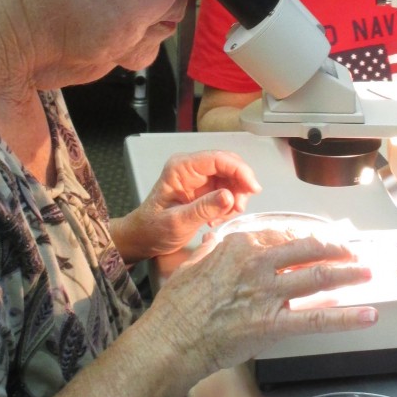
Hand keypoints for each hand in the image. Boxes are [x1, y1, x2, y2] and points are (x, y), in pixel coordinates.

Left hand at [113, 150, 260, 262]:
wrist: (142, 238)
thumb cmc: (154, 229)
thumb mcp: (178, 222)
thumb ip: (204, 208)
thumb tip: (230, 196)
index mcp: (181, 167)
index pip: (217, 158)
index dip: (239, 170)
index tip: (253, 189)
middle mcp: (191, 167)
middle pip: (227, 165)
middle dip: (239, 184)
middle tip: (240, 208)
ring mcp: (198, 177)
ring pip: (230, 177)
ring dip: (235, 196)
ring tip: (225, 217)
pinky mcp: (203, 189)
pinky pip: (226, 189)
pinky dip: (229, 203)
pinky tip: (218, 218)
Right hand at [150, 229, 376, 377]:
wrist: (173, 337)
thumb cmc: (177, 305)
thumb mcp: (193, 263)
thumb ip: (213, 250)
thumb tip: (218, 241)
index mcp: (239, 247)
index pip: (281, 237)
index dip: (302, 240)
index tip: (313, 242)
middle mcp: (258, 265)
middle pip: (307, 250)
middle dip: (334, 250)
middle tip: (350, 252)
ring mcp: (269, 294)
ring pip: (318, 278)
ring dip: (348, 274)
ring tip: (367, 272)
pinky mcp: (274, 324)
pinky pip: (317, 319)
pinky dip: (346, 318)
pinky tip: (366, 315)